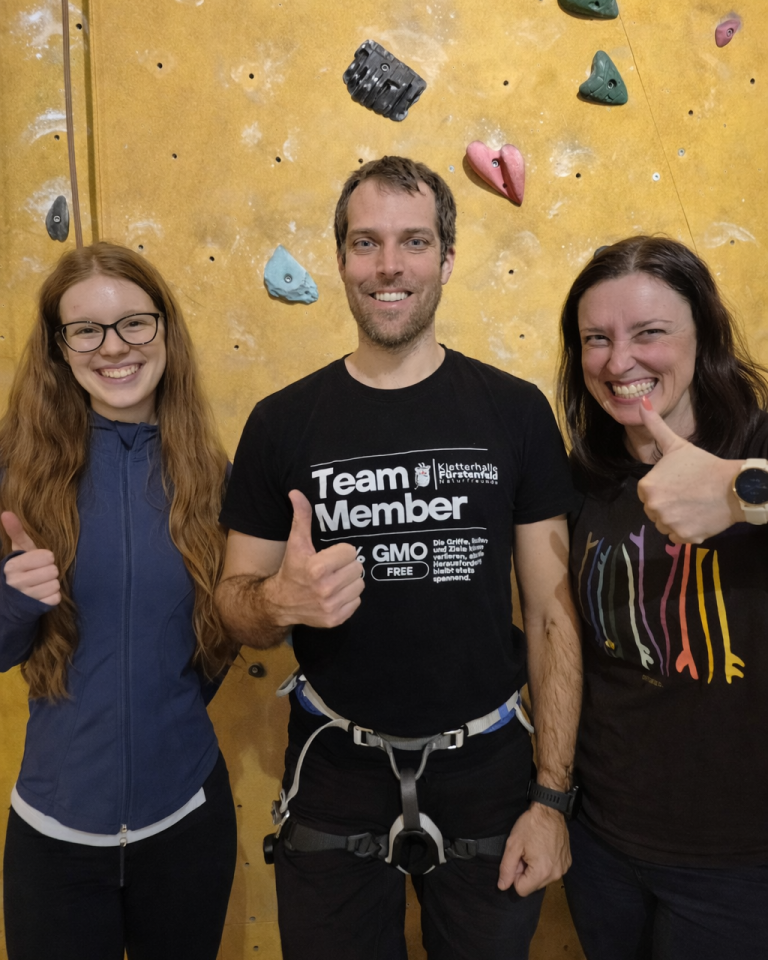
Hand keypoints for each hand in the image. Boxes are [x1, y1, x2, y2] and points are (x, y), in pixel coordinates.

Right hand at [1, 511, 61, 604]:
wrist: (13, 600)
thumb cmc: (22, 569)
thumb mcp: (19, 551)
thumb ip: (15, 532)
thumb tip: (7, 512)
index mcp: (12, 565)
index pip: (47, 557)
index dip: (46, 558)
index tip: (38, 562)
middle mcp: (16, 582)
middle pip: (53, 571)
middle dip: (49, 571)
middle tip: (40, 574)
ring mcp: (26, 597)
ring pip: (55, 584)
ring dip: (51, 584)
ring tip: (41, 584)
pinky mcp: (36, 608)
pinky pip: (56, 598)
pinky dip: (53, 596)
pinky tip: (43, 595)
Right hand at [269, 490, 363, 627]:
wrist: (279, 603)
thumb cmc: (291, 569)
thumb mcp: (296, 543)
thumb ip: (301, 517)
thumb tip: (296, 492)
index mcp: (317, 568)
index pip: (351, 552)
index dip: (341, 552)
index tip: (330, 556)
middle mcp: (325, 589)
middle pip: (358, 568)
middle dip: (346, 566)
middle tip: (332, 569)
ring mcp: (331, 607)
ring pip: (359, 585)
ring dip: (349, 582)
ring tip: (334, 581)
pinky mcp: (335, 619)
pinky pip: (357, 602)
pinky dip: (348, 598)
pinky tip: (334, 595)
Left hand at [497, 802, 570, 895]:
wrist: (550, 810)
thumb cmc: (530, 825)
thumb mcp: (513, 845)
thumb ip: (507, 868)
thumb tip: (502, 887)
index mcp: (541, 872)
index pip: (521, 890)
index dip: (515, 876)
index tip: (518, 859)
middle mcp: (556, 875)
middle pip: (533, 886)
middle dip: (526, 873)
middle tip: (525, 852)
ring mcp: (564, 869)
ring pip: (542, 880)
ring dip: (535, 869)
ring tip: (535, 849)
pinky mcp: (567, 863)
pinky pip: (552, 872)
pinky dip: (546, 864)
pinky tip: (544, 849)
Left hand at [636, 397, 742, 543]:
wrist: (733, 486)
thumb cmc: (703, 464)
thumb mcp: (676, 444)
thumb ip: (655, 426)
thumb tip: (641, 403)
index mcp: (647, 487)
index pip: (646, 493)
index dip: (663, 487)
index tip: (678, 482)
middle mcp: (653, 508)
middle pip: (654, 510)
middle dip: (668, 503)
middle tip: (688, 493)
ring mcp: (668, 524)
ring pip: (664, 524)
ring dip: (675, 518)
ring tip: (693, 504)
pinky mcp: (684, 537)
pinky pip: (677, 537)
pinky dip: (685, 530)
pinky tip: (698, 516)